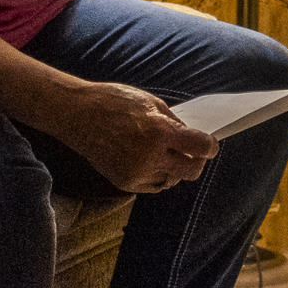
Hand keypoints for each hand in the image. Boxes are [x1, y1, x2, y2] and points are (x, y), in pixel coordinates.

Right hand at [47, 82, 218, 194]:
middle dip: (197, 162)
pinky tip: (152, 161)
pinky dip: (157, 175)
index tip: (211, 145)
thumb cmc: (113, 102)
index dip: (210, 146)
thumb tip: (191, 137)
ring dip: (175, 169)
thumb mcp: (149, 102)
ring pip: (171, 180)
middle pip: (191, 171)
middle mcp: (150, 156)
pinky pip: (152, 185)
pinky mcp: (124, 182)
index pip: (199, 147)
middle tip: (196, 153)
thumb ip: (173, 122)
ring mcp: (136, 172)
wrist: (77, 115)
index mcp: (159, 131)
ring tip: (168, 154)